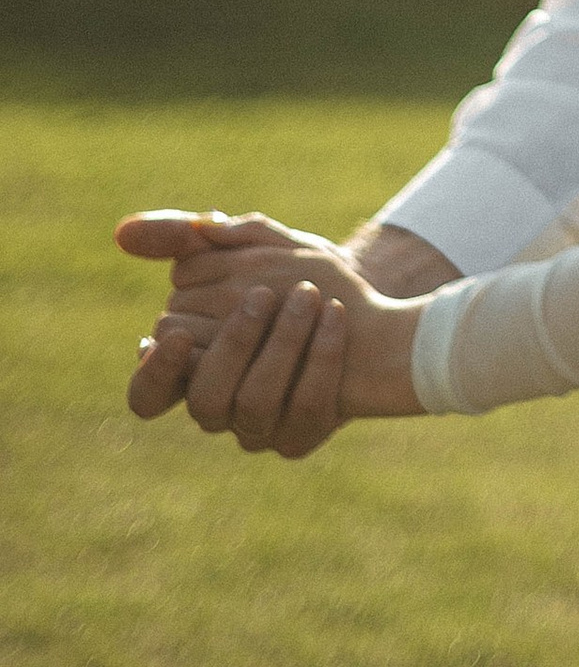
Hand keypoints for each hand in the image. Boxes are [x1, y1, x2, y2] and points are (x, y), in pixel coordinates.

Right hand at [118, 213, 427, 450]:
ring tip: (308, 296)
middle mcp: (218, 407)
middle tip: (261, 293)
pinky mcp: (302, 432)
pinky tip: (336, 318)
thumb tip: (122, 234)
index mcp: (189, 368)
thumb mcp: (248, 244)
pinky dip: (321, 359)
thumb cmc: (294, 275)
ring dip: (281, 346)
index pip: (146, 397)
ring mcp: (259, 426)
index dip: (157, 373)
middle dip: (234, 343)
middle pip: (203, 399)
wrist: (367, 302)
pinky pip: (304, 411)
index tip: (178, 336)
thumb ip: (189, 239)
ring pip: (252, 407)